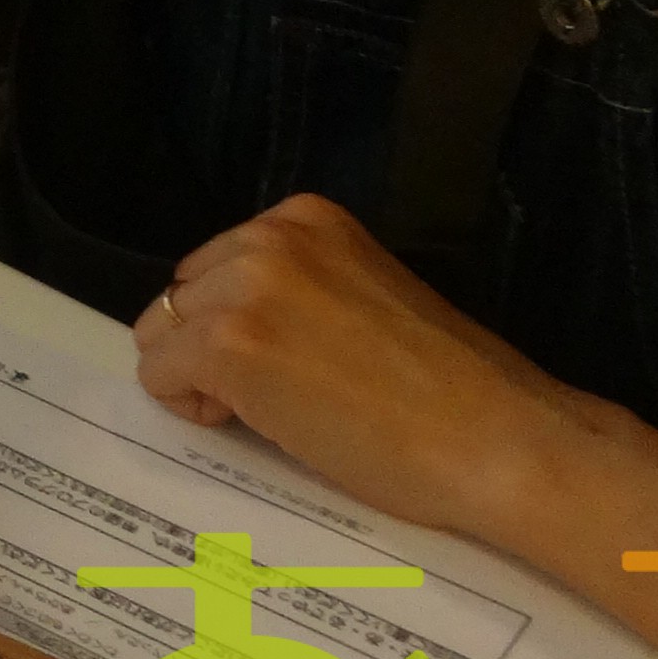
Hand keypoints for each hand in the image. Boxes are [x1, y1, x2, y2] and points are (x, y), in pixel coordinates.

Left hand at [136, 192, 596, 541]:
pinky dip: (189, 407)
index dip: (239, 322)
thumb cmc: (452, 389)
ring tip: (275, 411)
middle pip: (182, 294)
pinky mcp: (228, 346)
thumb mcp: (365, 297)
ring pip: (161, 333)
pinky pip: (159, 376)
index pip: (217, 265)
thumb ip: (301, 290)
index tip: (292, 361)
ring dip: (198, 377)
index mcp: (306, 217)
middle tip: (282, 394)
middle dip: (209, 346)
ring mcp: (245, 288)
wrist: (499, 441)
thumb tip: (242, 320)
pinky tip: (257, 424)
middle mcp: (269, 237)